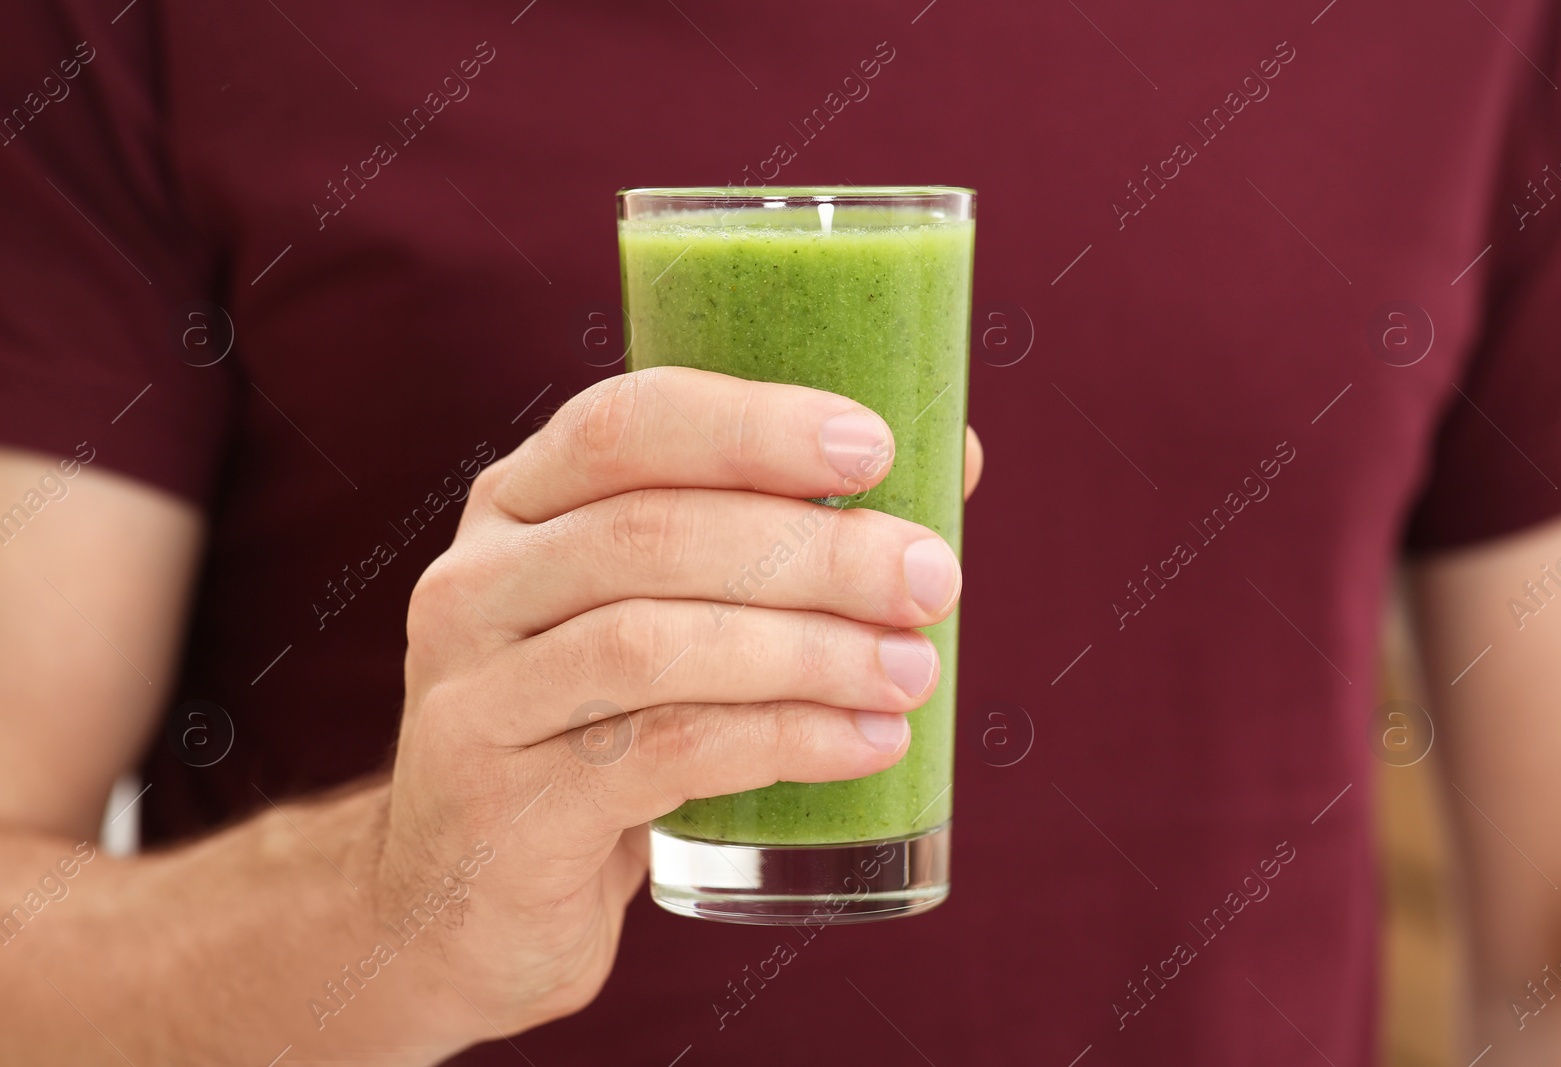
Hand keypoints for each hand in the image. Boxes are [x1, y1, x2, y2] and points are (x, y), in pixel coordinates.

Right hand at [377, 367, 975, 1039]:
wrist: (469, 900)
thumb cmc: (601, 729)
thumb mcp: (659, 615)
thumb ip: (774, 538)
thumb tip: (950, 460)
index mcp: (520, 507)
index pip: (625, 425)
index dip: (752, 427)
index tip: (873, 450)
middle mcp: (478, 585)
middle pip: (651, 533)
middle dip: (813, 550)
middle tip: (928, 579)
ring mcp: (475, 699)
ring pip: (652, 642)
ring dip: (807, 650)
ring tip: (911, 670)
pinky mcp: (506, 811)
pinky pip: (661, 754)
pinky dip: (782, 739)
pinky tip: (868, 744)